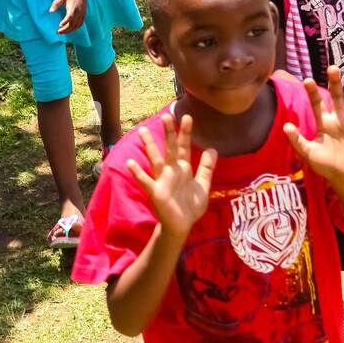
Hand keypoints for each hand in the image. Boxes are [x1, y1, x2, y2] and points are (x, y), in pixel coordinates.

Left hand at [51, 0, 86, 32]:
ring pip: (76, 25)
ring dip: (69, 30)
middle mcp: (79, 12)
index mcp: (73, 6)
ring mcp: (82, 14)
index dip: (65, 22)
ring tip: (62, 32)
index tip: (59, 25)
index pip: (70, 16)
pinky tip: (69, 30)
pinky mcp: (83, 15)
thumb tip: (50, 11)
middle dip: (65, 29)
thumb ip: (56, 3)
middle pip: (73, 23)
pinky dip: (75, 28)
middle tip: (57, 32)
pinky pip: (80, 24)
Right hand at [127, 110, 216, 239]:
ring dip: (149, 146)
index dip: (185, 133)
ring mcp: (162, 180)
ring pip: (155, 160)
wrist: (182, 226)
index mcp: (183, 168)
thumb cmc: (190, 206)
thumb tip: (213, 148)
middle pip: (169, 148)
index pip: (184, 147)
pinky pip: (146, 181)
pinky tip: (130, 163)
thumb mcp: (203, 186)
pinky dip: (138, 173)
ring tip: (143, 131)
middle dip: (168, 133)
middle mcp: (172, 171)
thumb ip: (207, 168)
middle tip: (165, 116)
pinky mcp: (156, 192)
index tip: (187, 117)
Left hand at [284, 67, 343, 192]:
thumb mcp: (308, 153)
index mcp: (324, 122)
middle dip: (334, 83)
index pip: (317, 103)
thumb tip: (285, 126)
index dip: (312, 92)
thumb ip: (296, 140)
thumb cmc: (324, 164)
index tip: (306, 80)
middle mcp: (338, 118)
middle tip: (332, 68)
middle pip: (336, 96)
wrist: (342, 177)